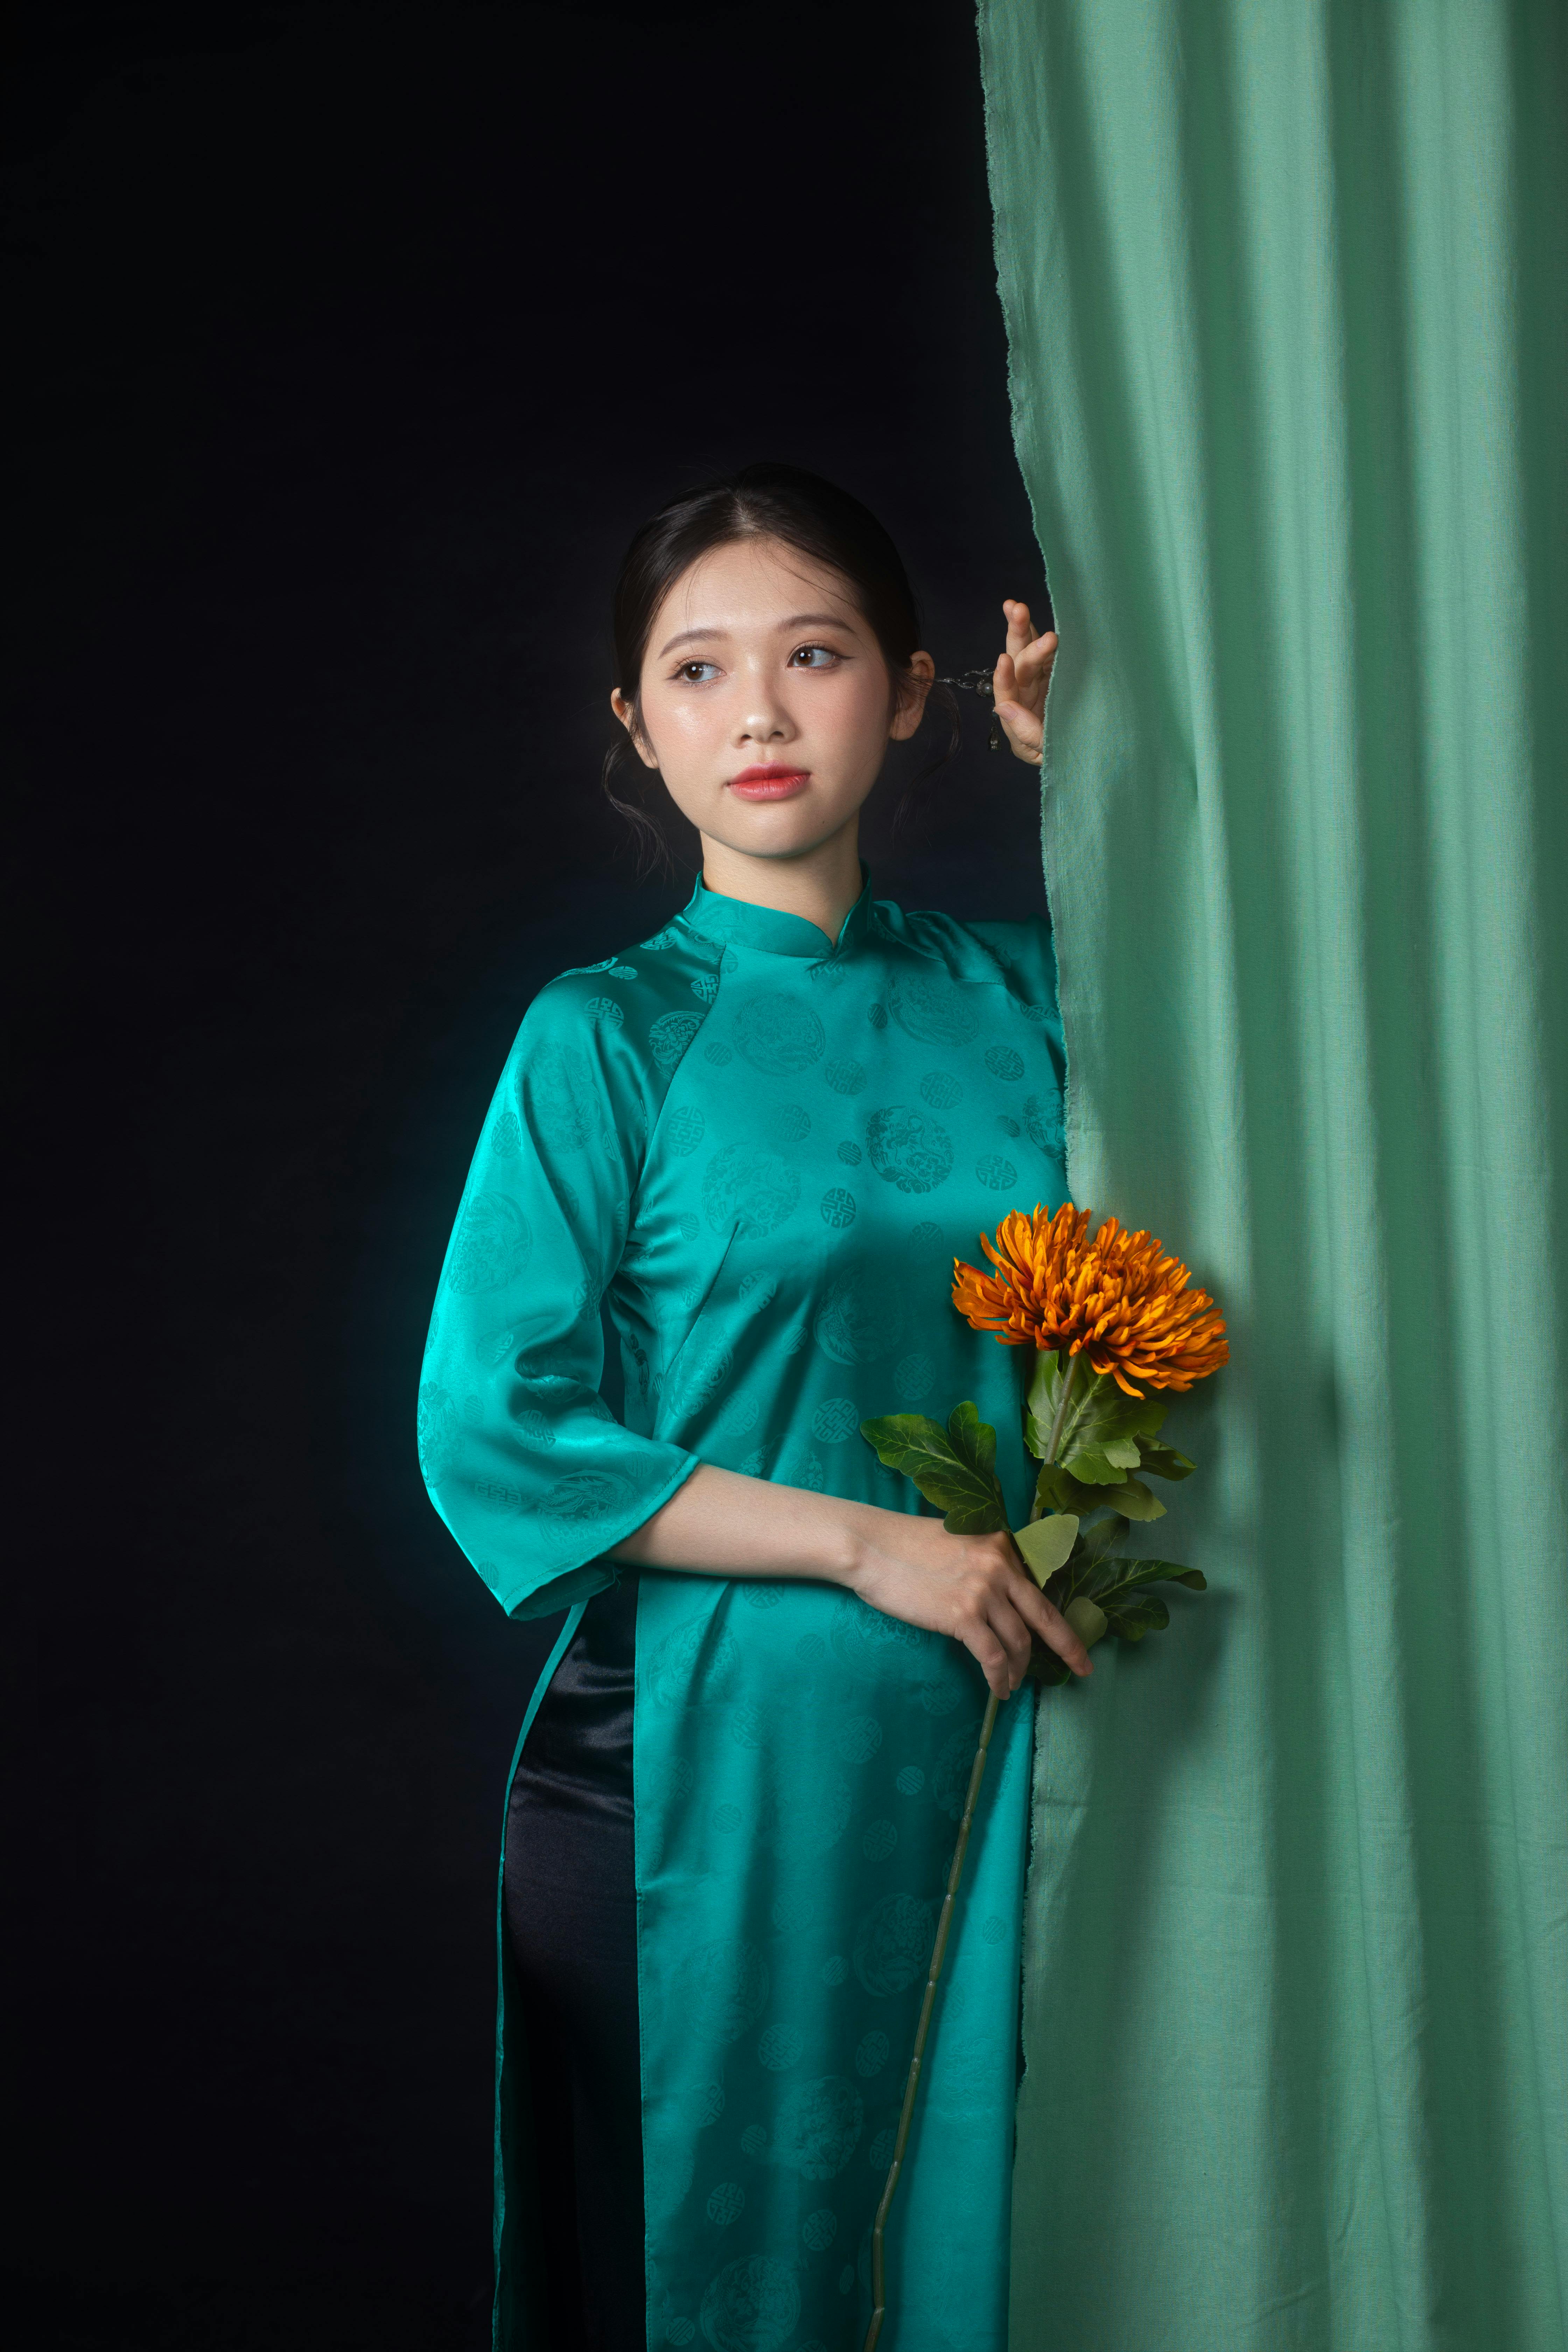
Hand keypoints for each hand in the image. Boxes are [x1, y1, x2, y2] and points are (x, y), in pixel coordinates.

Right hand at [846, 1509, 1091, 1698]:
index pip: (1037, 1588)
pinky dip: (999, 1677)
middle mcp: (1000, 1566)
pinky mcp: (963, 1615)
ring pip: (1018, 1641)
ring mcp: (983, 1591)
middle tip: (1082, 1669)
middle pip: (1045, 1615)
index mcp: (1001, 1546)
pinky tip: (997, 1689)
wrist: (870, 1546)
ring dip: (1018, 1669)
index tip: (1068, 1638)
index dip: (1055, 1618)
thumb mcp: (958, 1543)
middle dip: (1068, 1646)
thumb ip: (984, 1563)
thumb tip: (1000, 1596)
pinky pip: (993, 1656)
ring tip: (1012, 1684)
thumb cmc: (904, 1545)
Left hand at [992, 598, 1057, 765]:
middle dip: (1017, 638)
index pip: (1007, 696)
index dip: (1004, 678)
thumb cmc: (1070, 754)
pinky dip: (1034, 631)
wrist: (1098, 749)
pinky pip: (1043, 648)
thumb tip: (1003, 706)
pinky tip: (1021, 611)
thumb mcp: (1047, 751)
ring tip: (1015, 606)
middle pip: (1016, 664)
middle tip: (1020, 613)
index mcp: (1018, 719)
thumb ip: (1027, 732)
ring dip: (1021, 627)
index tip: (1005, 661)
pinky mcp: (1055, 670)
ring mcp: (1039, 681)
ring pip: (1026, 651)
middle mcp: (1024, 697)